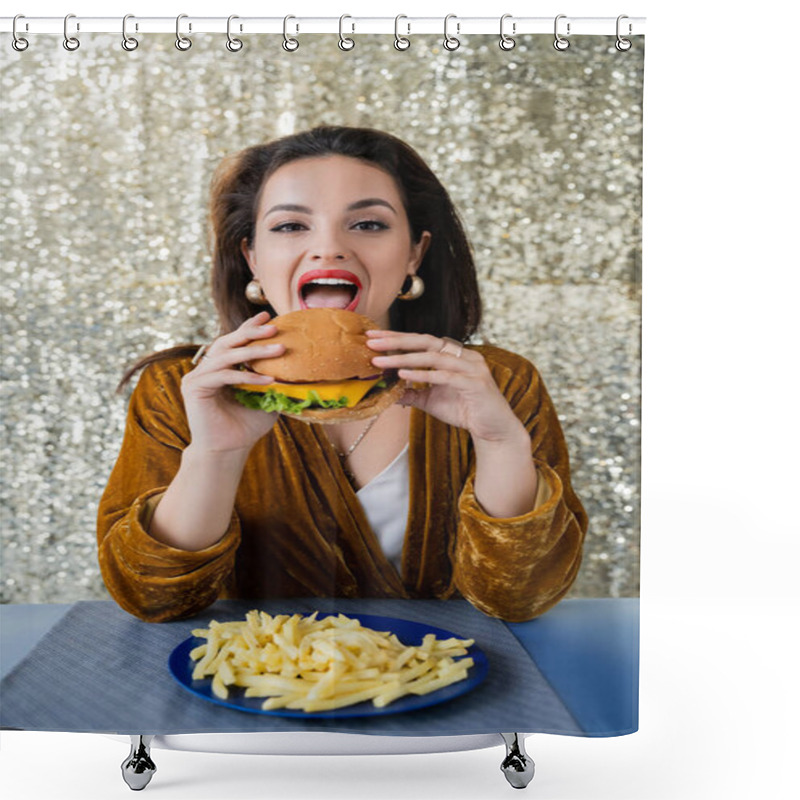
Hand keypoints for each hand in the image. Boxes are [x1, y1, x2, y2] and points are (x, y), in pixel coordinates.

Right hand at [180, 311, 285, 453]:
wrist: (228, 451)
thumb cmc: (246, 427)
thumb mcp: (266, 399)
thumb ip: (273, 379)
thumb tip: (299, 366)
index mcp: (220, 367)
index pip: (235, 342)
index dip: (249, 328)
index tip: (268, 315)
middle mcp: (206, 368)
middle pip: (228, 342)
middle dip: (252, 332)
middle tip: (275, 326)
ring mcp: (197, 376)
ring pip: (227, 355)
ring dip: (254, 351)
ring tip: (280, 348)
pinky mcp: (194, 387)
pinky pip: (224, 376)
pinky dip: (247, 376)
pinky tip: (269, 378)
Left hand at [367, 331, 525, 445]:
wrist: (494, 430)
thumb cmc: (465, 411)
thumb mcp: (432, 400)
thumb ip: (413, 393)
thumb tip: (388, 391)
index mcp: (454, 355)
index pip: (422, 341)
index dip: (397, 337)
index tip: (373, 336)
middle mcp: (464, 356)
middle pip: (426, 341)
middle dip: (396, 340)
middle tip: (371, 340)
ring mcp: (471, 368)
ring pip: (433, 356)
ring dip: (403, 358)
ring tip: (380, 360)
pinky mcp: (475, 383)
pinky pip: (445, 376)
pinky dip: (423, 375)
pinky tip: (403, 375)